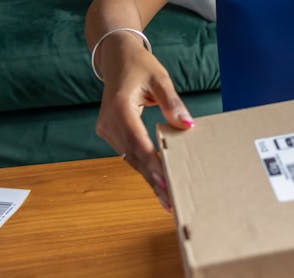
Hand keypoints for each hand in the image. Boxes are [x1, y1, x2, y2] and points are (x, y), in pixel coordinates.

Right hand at [93, 33, 194, 211]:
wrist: (116, 58)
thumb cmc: (140, 66)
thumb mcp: (160, 79)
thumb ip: (173, 103)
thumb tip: (187, 125)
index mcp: (119, 107)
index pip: (138, 142)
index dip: (152, 164)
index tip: (165, 182)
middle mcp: (109, 121)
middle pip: (133, 156)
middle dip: (153, 179)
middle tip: (170, 201)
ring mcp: (106, 128)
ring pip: (130, 158)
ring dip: (148, 177)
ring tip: (167, 198)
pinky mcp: (109, 132)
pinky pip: (128, 153)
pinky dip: (143, 166)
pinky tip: (157, 182)